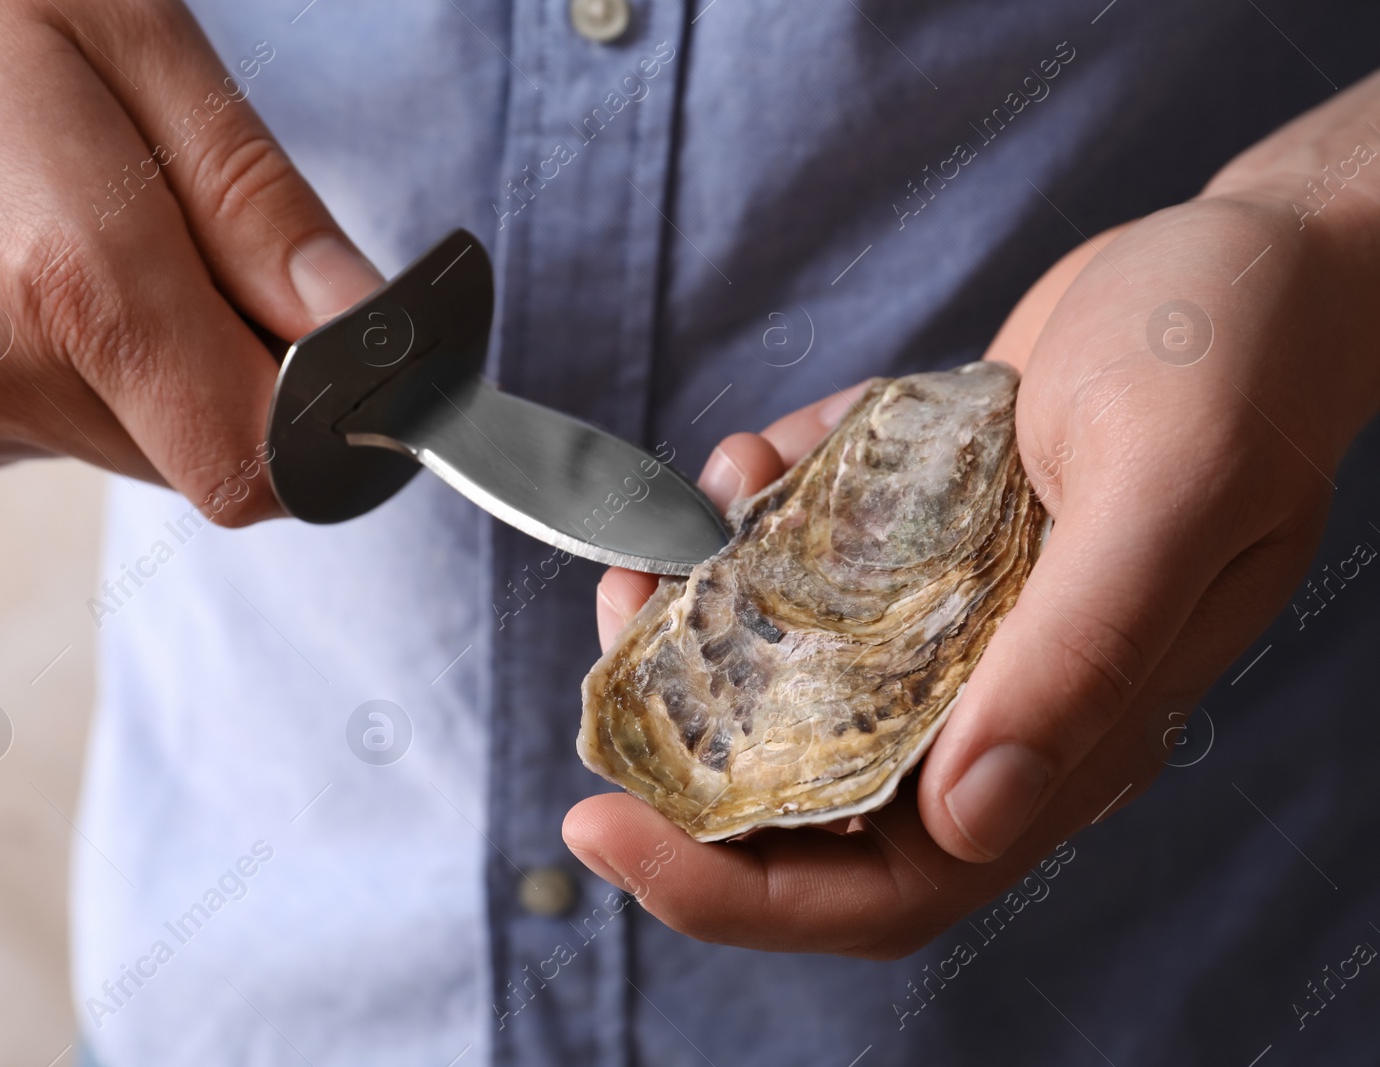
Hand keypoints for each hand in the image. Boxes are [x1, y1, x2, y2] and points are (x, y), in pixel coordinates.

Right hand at [0, 0, 380, 521]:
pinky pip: (28, 439)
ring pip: (115, 447)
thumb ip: (261, 210)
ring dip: (134, 372)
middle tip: (173, 244)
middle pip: (192, 455)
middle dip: (224, 373)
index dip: (319, 427)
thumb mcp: (135, 44)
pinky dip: (49, 378)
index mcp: (70, 280)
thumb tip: (368, 326)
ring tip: (62, 239)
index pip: (254, 464)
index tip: (331, 361)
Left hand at [564, 117, 1379, 952]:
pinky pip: (810, 566)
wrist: (1255, 260)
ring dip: (701, 614)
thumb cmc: (1241, 358)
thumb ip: (1077, 657)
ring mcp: (958, 622)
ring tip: (664, 531)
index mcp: (1073, 728)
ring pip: (790, 676)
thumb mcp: (1171, 490)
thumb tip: (968, 819)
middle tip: (613, 624)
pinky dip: (755, 517)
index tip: (604, 827)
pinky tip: (756, 454)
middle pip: (808, 792)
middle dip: (684, 739)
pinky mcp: (929, 545)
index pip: (889, 880)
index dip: (737, 887)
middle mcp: (1001, 696)